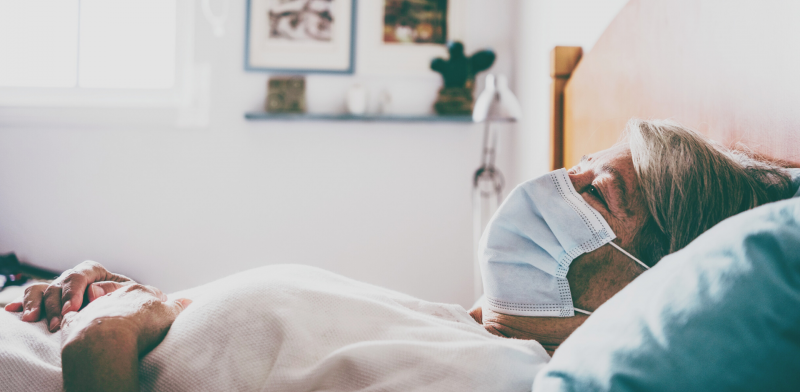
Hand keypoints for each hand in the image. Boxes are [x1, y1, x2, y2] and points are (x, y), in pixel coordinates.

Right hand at [4, 261, 132, 331]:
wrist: (124, 310)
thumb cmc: (127, 300)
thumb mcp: (127, 293)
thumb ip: (113, 289)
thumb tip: (92, 291)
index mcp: (93, 271)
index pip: (79, 276)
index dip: (73, 292)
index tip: (72, 310)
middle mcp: (73, 278)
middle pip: (58, 286)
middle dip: (55, 306)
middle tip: (56, 326)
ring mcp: (59, 288)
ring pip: (41, 289)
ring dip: (35, 304)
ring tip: (32, 319)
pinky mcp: (50, 300)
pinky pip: (33, 296)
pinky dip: (22, 302)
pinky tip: (13, 309)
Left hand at [60, 283, 190, 391]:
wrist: (106, 339)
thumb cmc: (140, 327)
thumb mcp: (168, 316)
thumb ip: (178, 306)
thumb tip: (190, 300)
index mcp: (139, 291)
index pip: (152, 293)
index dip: (157, 302)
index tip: (160, 312)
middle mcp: (115, 294)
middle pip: (125, 296)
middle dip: (130, 303)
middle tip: (135, 317)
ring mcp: (95, 306)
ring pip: (100, 303)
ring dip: (105, 311)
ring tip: (110, 325)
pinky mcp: (76, 321)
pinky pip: (75, 316)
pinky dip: (77, 319)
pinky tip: (80, 326)